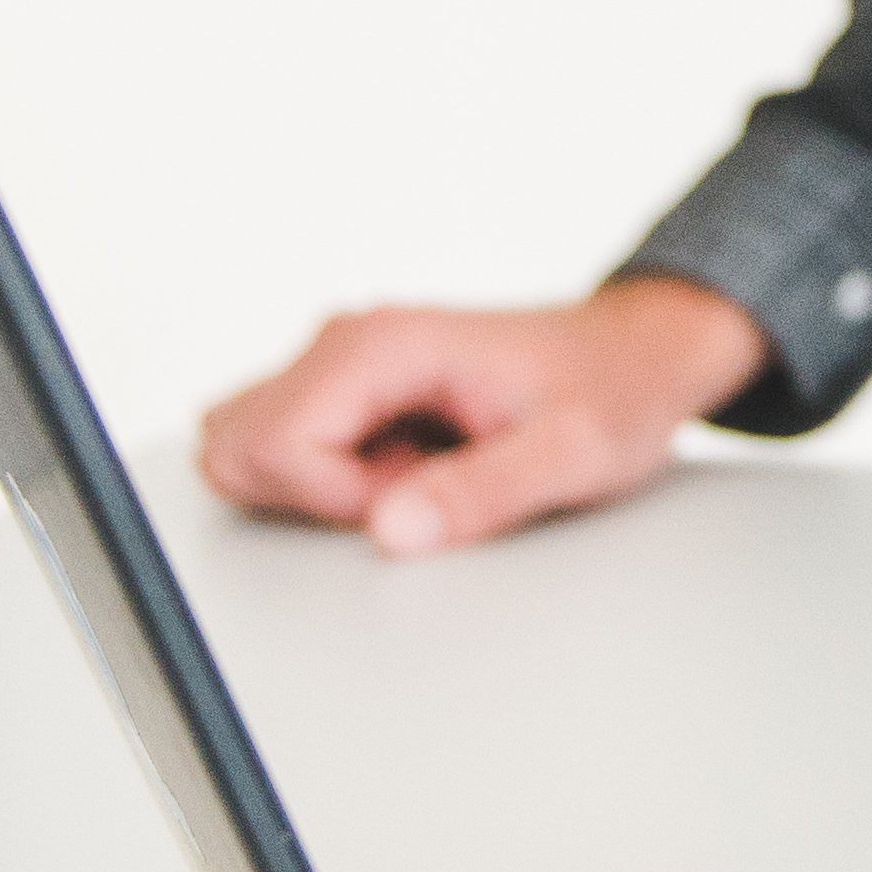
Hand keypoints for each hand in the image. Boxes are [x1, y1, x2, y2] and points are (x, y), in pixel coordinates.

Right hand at [188, 271, 764, 554]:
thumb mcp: (570, 455)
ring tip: (413, 474)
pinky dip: (327, 482)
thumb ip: (480, 493)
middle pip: (236, 445)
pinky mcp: (342, 388)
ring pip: (245, 447)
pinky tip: (407, 468)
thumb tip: (390, 532)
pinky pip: (282, 450)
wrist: (635, 356)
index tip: (412, 498)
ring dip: (315, 491)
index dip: (335, 502)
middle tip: (409, 486)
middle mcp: (343, 339)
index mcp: (384, 344)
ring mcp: (337, 362)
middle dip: (311, 498)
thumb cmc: (610, 393)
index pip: (272, 446)